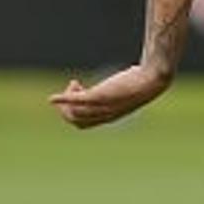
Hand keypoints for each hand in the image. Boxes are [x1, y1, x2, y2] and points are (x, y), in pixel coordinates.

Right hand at [51, 63, 170, 128]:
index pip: (84, 124)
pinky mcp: (99, 96)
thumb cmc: (142, 82)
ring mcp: (101, 107)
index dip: (75, 114)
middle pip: (75, 121)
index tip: (78, 94)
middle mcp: (104, 116)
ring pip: (73, 113)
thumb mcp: (127, 89)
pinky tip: (51, 98)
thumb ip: (118, 91)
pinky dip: (62, 100)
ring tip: (74, 84)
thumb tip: (120, 81)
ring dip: (66, 100)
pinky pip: (75, 101)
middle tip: (72, 89)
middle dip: (66, 109)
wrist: (152, 79)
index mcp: (109, 116)